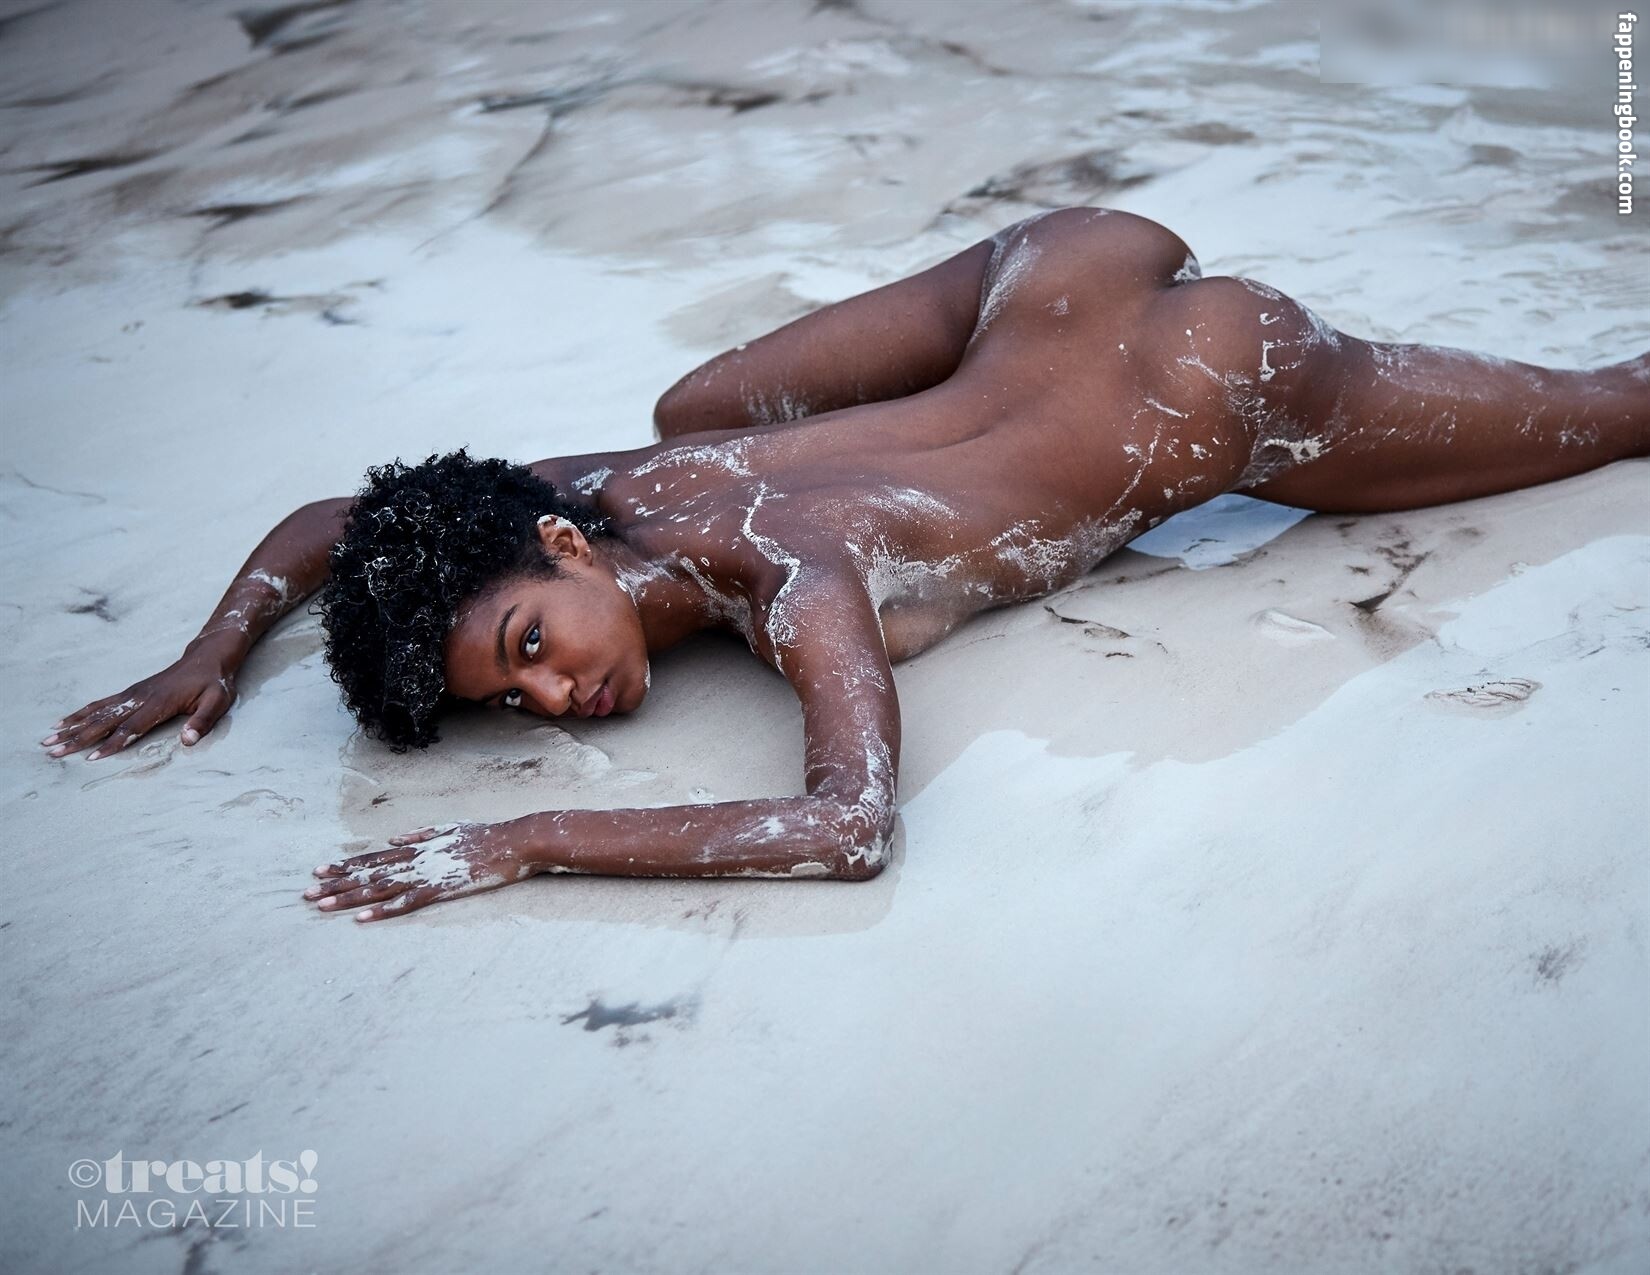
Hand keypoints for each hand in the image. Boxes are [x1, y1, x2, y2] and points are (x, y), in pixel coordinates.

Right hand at [41, 640, 238, 760]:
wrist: (208, 657)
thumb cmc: (214, 682)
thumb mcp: (217, 702)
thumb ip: (202, 722)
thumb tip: (188, 741)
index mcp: (160, 703)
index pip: (131, 728)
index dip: (112, 744)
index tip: (91, 758)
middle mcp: (140, 698)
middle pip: (104, 722)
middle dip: (77, 738)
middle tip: (52, 751)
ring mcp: (133, 694)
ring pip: (97, 712)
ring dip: (72, 727)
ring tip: (48, 739)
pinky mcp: (131, 692)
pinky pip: (101, 704)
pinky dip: (81, 713)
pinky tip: (65, 721)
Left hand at [304, 821, 538, 921]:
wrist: (515, 842)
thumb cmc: (488, 836)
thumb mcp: (451, 828)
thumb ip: (422, 833)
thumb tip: (395, 836)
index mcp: (417, 846)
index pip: (373, 857)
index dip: (345, 865)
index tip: (319, 870)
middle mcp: (416, 859)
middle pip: (368, 873)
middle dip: (335, 884)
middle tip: (305, 893)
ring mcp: (427, 874)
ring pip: (380, 888)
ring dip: (349, 898)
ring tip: (321, 906)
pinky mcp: (441, 889)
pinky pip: (406, 903)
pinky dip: (383, 911)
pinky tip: (362, 918)